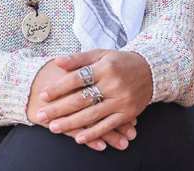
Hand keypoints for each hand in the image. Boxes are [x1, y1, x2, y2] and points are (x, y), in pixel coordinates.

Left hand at [35, 49, 152, 146]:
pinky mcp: (128, 113)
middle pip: (81, 99)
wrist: (151, 70)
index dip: (59, 88)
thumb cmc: (120, 62)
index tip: (43, 95)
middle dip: (59, 108)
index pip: (77, 79)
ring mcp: (121, 100)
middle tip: (42, 115)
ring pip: (92, 114)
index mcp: (105, 67)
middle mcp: (113, 84)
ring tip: (54, 128)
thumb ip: (79, 58)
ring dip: (71, 123)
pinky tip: (78, 138)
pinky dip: (93, 133)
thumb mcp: (101, 54)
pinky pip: (108, 125)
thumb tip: (57, 62)